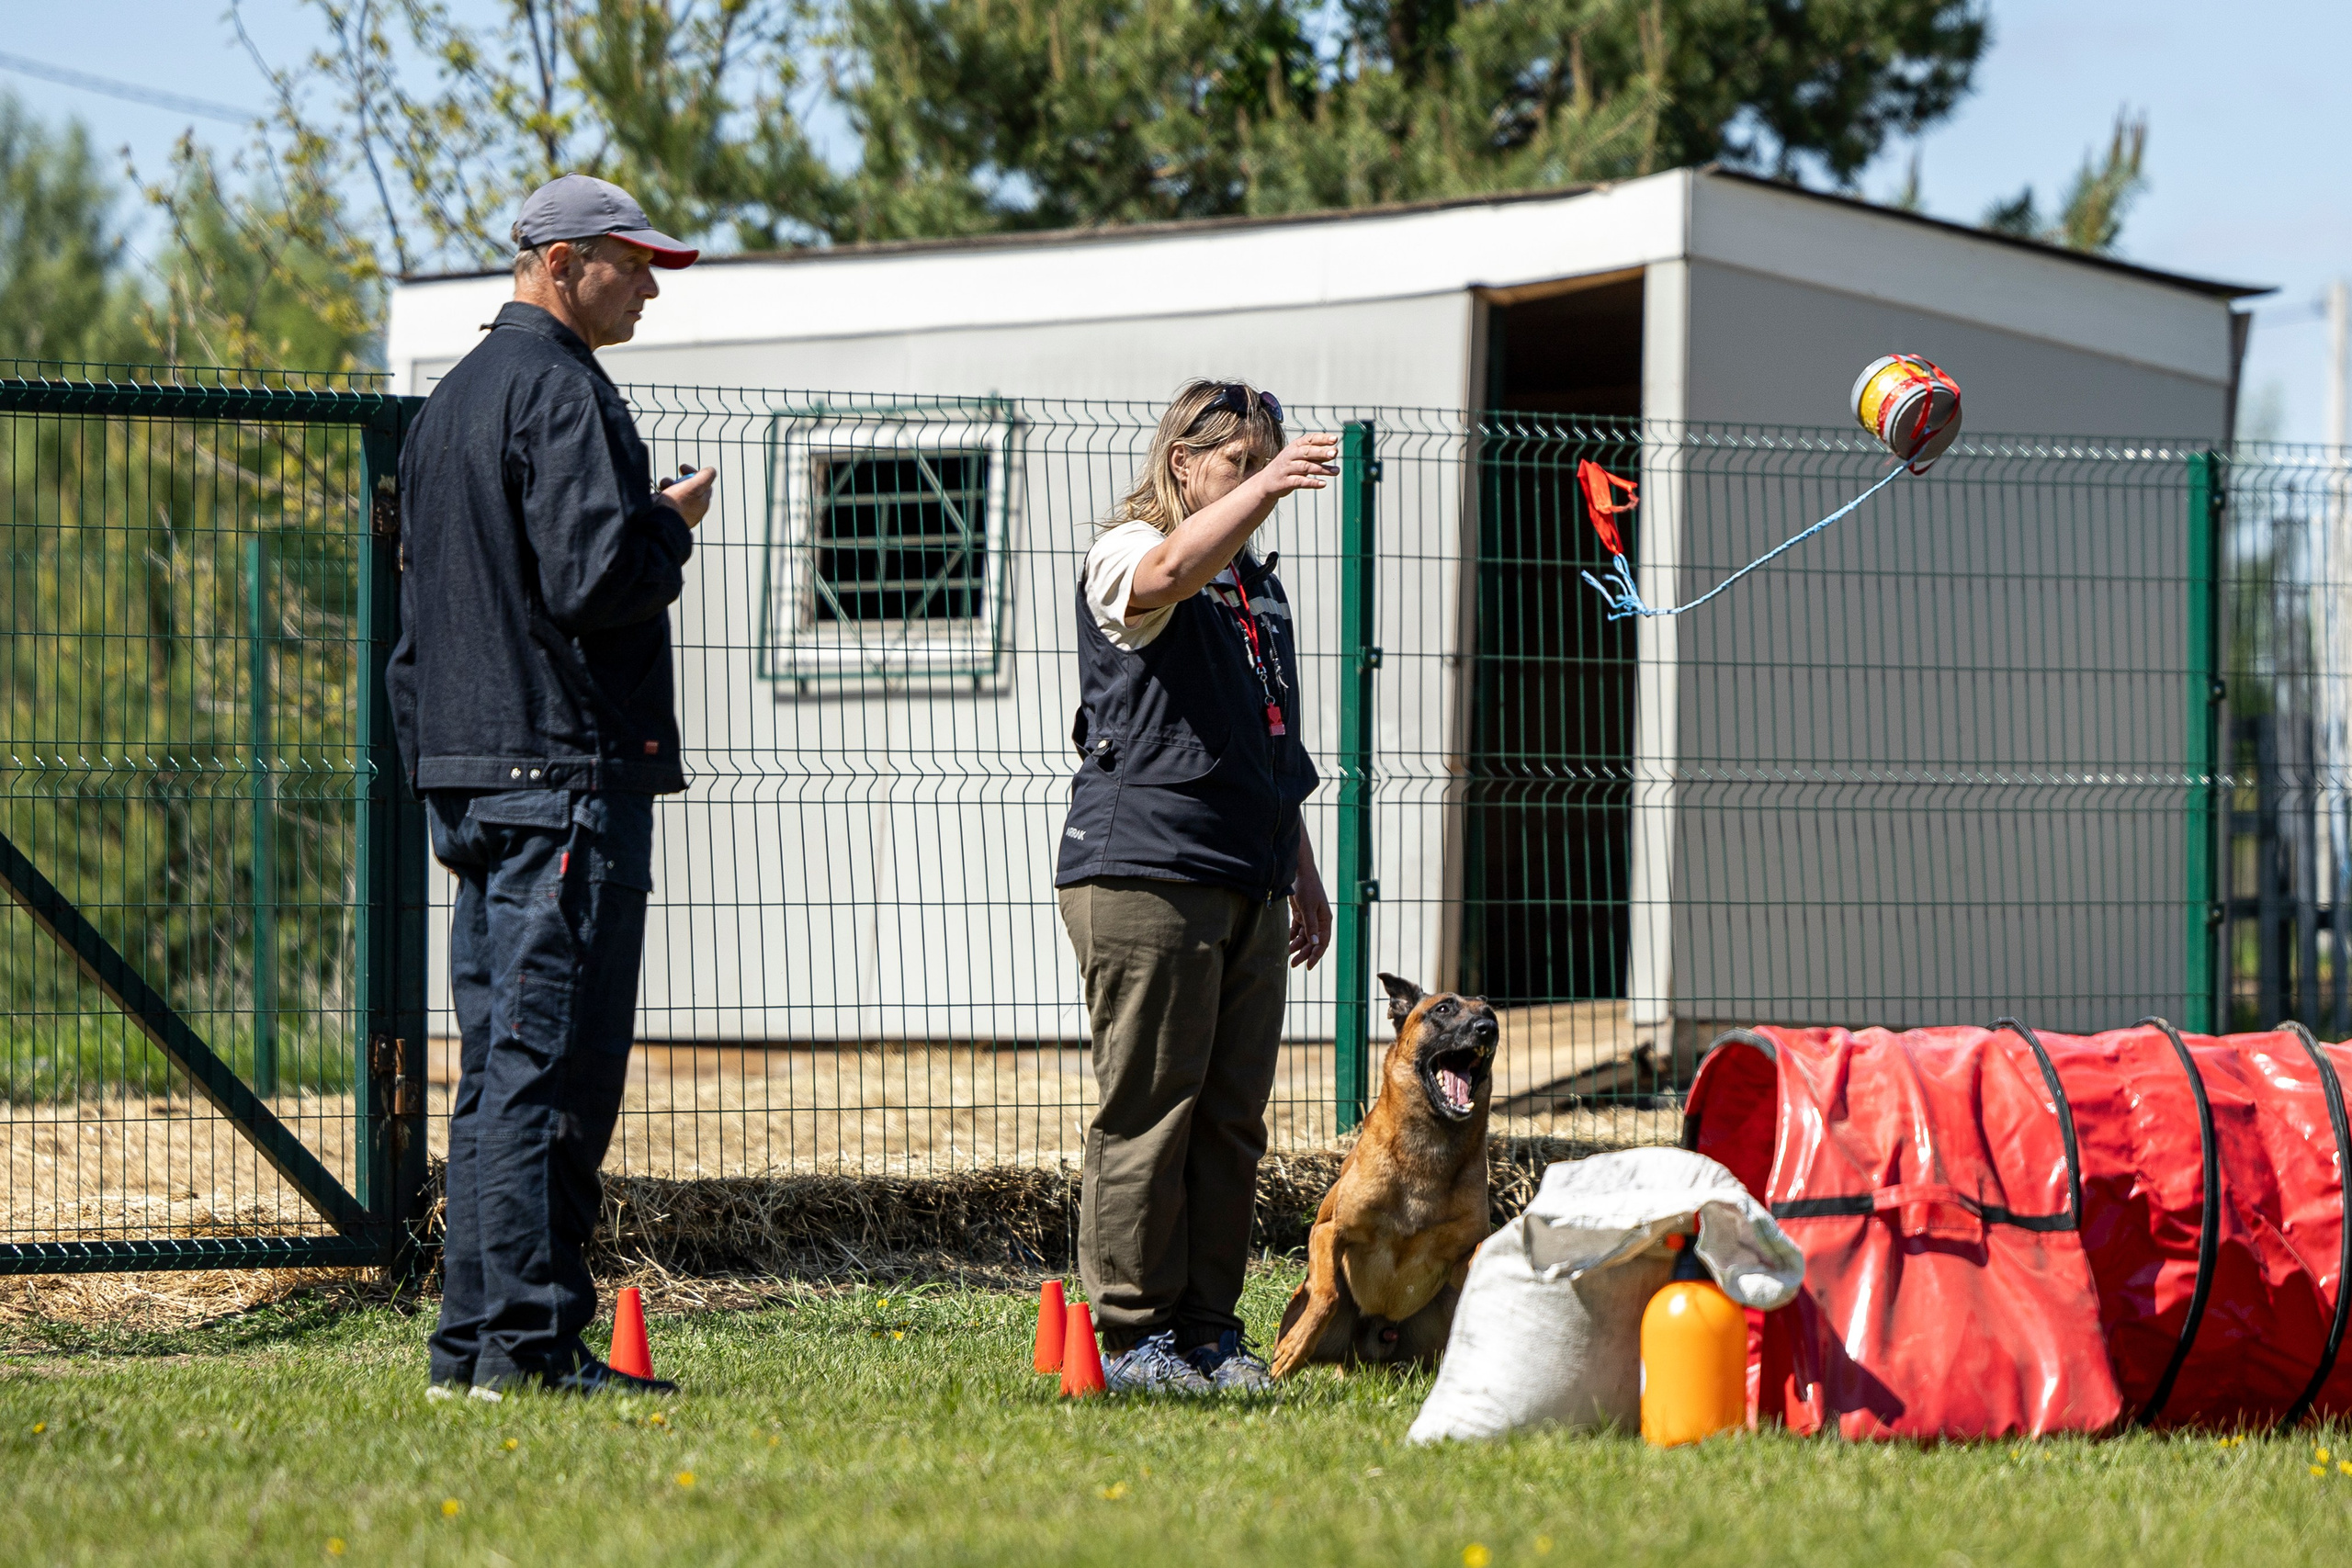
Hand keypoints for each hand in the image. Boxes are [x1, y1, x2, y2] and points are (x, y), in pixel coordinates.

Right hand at [655, 466, 715, 527]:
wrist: (661, 523)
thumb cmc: (678, 505)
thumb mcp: (696, 486)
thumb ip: (706, 476)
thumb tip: (710, 471)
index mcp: (703, 502)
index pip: (702, 483)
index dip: (692, 472)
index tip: (682, 468)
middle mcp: (693, 509)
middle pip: (687, 487)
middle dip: (677, 479)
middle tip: (669, 478)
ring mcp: (680, 514)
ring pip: (674, 493)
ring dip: (667, 485)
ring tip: (662, 486)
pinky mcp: (668, 517)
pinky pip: (664, 502)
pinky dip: (659, 496)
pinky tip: (656, 496)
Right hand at [1252, 433, 1339, 502]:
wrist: (1266, 482)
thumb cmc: (1288, 467)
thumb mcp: (1299, 457)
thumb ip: (1316, 454)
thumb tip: (1335, 451)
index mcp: (1294, 446)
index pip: (1309, 439)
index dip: (1321, 439)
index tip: (1335, 439)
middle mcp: (1290, 455)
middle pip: (1307, 452)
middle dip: (1321, 452)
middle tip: (1335, 453)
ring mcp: (1287, 469)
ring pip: (1305, 467)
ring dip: (1322, 469)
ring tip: (1336, 471)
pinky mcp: (1285, 482)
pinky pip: (1300, 482)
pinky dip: (1312, 483)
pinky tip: (1323, 484)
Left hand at [1289, 843, 1331, 969]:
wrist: (1299, 871)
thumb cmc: (1307, 888)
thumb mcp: (1308, 908)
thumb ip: (1311, 926)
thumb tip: (1314, 944)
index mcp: (1325, 920)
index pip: (1322, 942)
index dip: (1316, 955)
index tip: (1308, 966)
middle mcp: (1318, 921)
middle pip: (1312, 942)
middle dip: (1304, 954)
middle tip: (1293, 964)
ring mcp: (1309, 917)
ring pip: (1303, 937)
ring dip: (1296, 946)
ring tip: (1287, 955)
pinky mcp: (1300, 914)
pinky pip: (1296, 930)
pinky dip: (1291, 937)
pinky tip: (1285, 943)